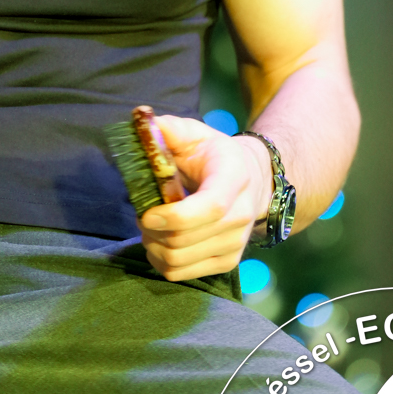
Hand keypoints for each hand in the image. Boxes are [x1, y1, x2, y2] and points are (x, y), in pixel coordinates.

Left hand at [136, 116, 271, 281]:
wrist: (251, 182)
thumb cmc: (214, 156)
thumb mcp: (195, 134)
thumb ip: (169, 128)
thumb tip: (143, 120)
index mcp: (234, 178)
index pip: (209, 207)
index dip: (173, 216)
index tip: (146, 214)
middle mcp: (241, 215)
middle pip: (186, 239)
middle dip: (151, 230)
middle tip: (142, 215)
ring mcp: (236, 243)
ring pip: (179, 260)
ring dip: (153, 246)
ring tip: (150, 228)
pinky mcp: (227, 262)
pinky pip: (182, 274)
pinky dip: (162, 262)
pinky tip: (160, 242)